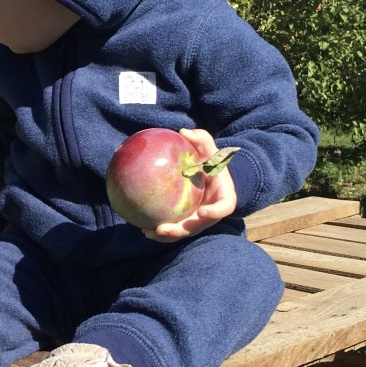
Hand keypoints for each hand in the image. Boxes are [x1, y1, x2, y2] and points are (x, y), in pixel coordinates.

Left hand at [143, 128, 237, 242]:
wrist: (211, 176)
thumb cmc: (212, 161)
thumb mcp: (210, 148)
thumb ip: (202, 139)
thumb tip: (184, 131)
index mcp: (223, 197)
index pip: (224, 207)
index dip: (215, 212)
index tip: (203, 212)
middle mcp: (211, 212)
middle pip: (198, 226)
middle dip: (181, 230)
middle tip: (163, 229)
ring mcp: (199, 220)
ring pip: (184, 231)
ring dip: (167, 236)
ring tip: (148, 232)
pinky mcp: (188, 221)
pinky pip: (174, 228)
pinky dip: (160, 231)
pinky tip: (142, 228)